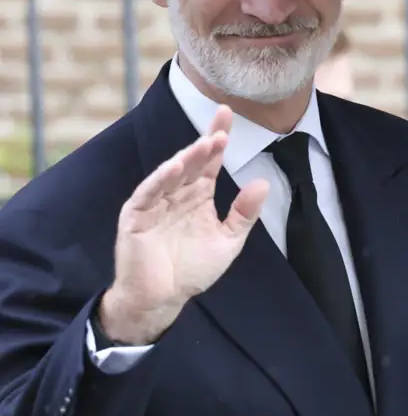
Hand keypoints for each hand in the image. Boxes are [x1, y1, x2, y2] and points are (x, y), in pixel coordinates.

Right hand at [99, 105, 268, 344]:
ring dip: (187, 158)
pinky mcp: (136, 216)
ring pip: (171, 174)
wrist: (162, 299)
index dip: (218, 140)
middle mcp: (177, 193)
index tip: (228, 116)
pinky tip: (174, 168)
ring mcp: (155, 203)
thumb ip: (244, 214)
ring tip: (205, 144)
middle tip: (221, 128)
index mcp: (198, 195)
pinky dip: (159, 180)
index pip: (209, 162)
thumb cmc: (192, 269)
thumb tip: (263, 183)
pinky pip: (148, 193)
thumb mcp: (228, 241)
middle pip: (191, 162)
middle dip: (205, 144)